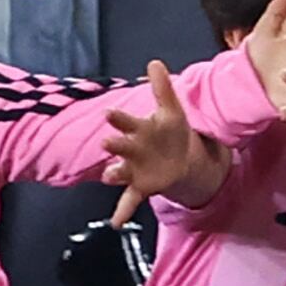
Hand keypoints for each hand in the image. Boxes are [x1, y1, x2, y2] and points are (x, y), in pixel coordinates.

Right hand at [102, 59, 228, 226]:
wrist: (178, 156)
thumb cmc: (170, 130)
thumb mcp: (171, 109)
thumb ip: (162, 88)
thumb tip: (154, 62)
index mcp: (138, 129)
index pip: (125, 122)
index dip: (118, 118)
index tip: (108, 113)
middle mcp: (131, 149)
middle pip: (119, 146)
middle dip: (113, 144)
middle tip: (107, 143)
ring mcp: (134, 169)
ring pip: (120, 172)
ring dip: (114, 174)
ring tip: (109, 176)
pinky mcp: (141, 187)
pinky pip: (129, 200)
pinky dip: (122, 211)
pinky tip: (116, 223)